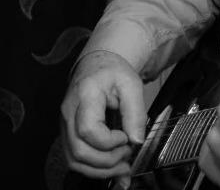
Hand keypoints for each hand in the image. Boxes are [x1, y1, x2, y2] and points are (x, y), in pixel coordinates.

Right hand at [60, 50, 145, 179]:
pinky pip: (75, 159)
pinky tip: (112, 166)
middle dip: (107, 161)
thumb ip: (136, 112)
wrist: (96, 65)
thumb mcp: (131, 84)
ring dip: (100, 170)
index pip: (88, 129)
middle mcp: (69, 113)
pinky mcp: (68, 133)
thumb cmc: (112, 72)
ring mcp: (65, 125)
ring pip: (74, 160)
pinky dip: (94, 168)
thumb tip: (137, 139)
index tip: (126, 137)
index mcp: (85, 96)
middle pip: (79, 150)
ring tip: (122, 165)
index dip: (109, 141)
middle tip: (128, 154)